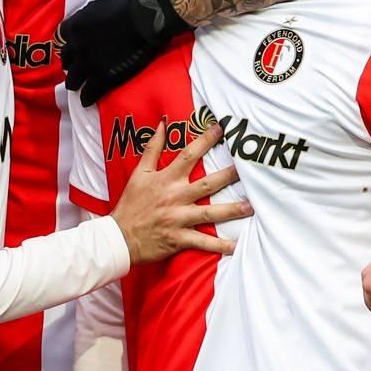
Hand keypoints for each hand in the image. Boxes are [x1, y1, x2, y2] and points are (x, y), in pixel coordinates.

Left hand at [61, 0, 190, 105]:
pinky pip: (89, 93)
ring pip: (73, 80)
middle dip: (71, 64)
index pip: (62, 37)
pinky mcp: (103, 78)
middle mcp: (77, 46)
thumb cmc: (129, 2)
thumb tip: (96, 11)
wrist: (146, 18)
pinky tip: (87, 101)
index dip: (69, 43)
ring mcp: (89, 64)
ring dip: (75, 83)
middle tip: (77, 69)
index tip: (73, 47)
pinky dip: (87, 98)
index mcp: (76, 25)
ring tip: (78, 88)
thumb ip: (94, 10)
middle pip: (67, 61)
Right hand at [110, 121, 249, 262]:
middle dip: (228, 176)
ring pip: (209, 213)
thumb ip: (152, 148)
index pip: (189, 156)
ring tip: (251, 207)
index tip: (222, 130)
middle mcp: (175, 197)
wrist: (119, 236)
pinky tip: (236, 246)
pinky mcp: (179, 238)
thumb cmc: (131, 204)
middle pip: (207, 184)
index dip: (205, 141)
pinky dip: (219, 246)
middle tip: (247, 170)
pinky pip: (203, 243)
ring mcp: (178, 218)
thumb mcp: (139, 173)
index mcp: (166, 179)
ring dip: (231, 211)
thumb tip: (161, 124)